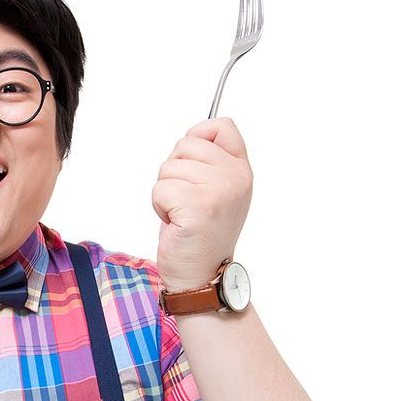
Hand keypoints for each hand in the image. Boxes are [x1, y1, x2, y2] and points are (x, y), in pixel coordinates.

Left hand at [151, 117, 252, 291]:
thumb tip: (192, 137)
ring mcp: (219, 191)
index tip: (191, 164)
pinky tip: (176, 223)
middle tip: (185, 200)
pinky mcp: (198, 207)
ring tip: (181, 214)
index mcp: (241, 170)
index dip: (198, 137)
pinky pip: (160, 189)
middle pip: (185, 144)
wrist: (202, 274)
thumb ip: (210, 162)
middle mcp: (235, 178)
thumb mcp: (218, 192)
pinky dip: (159, 207)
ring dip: (165, 193)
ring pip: (168, 168)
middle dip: (174, 172)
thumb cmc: (201, 235)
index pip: (222, 126)